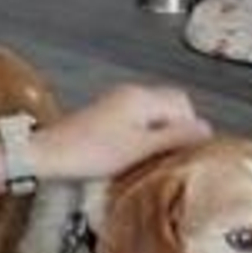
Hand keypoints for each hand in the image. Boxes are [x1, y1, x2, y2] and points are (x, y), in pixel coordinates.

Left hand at [28, 85, 211, 180]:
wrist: (45, 155)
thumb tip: (206, 130)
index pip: (183, 103)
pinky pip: (134, 120)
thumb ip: (173, 138)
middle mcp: (130, 93)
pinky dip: (140, 135)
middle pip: (168, 106)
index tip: (185, 152)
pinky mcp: (102, 115)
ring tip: (152, 159)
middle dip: (175, 129)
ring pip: (151, 114)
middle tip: (170, 157)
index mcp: (142, 97)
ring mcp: (114, 103)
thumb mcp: (139, 149)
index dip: (190, 127)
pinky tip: (133, 155)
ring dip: (157, 134)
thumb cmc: (90, 153)